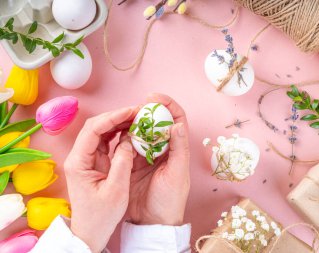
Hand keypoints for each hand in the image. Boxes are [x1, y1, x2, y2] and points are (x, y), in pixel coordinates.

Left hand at [64, 107, 138, 252]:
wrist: (90, 231)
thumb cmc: (101, 215)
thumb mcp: (116, 191)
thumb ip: (123, 163)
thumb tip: (129, 140)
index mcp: (78, 162)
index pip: (93, 130)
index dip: (112, 117)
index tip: (131, 111)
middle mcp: (79, 156)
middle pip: (95, 126)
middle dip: (116, 116)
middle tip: (137, 111)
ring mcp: (86, 158)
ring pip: (100, 131)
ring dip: (117, 123)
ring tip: (136, 118)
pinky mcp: (93, 161)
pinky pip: (105, 141)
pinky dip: (118, 133)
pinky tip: (130, 130)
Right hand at [127, 94, 189, 225]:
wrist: (151, 221)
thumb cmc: (170, 199)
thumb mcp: (177, 174)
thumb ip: (179, 149)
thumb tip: (176, 124)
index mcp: (177, 149)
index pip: (176, 120)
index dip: (167, 105)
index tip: (154, 98)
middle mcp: (162, 148)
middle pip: (156, 122)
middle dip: (147, 111)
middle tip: (135, 107)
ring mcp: (146, 155)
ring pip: (140, 131)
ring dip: (133, 122)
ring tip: (125, 117)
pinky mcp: (131, 162)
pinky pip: (126, 143)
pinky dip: (122, 136)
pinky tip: (117, 132)